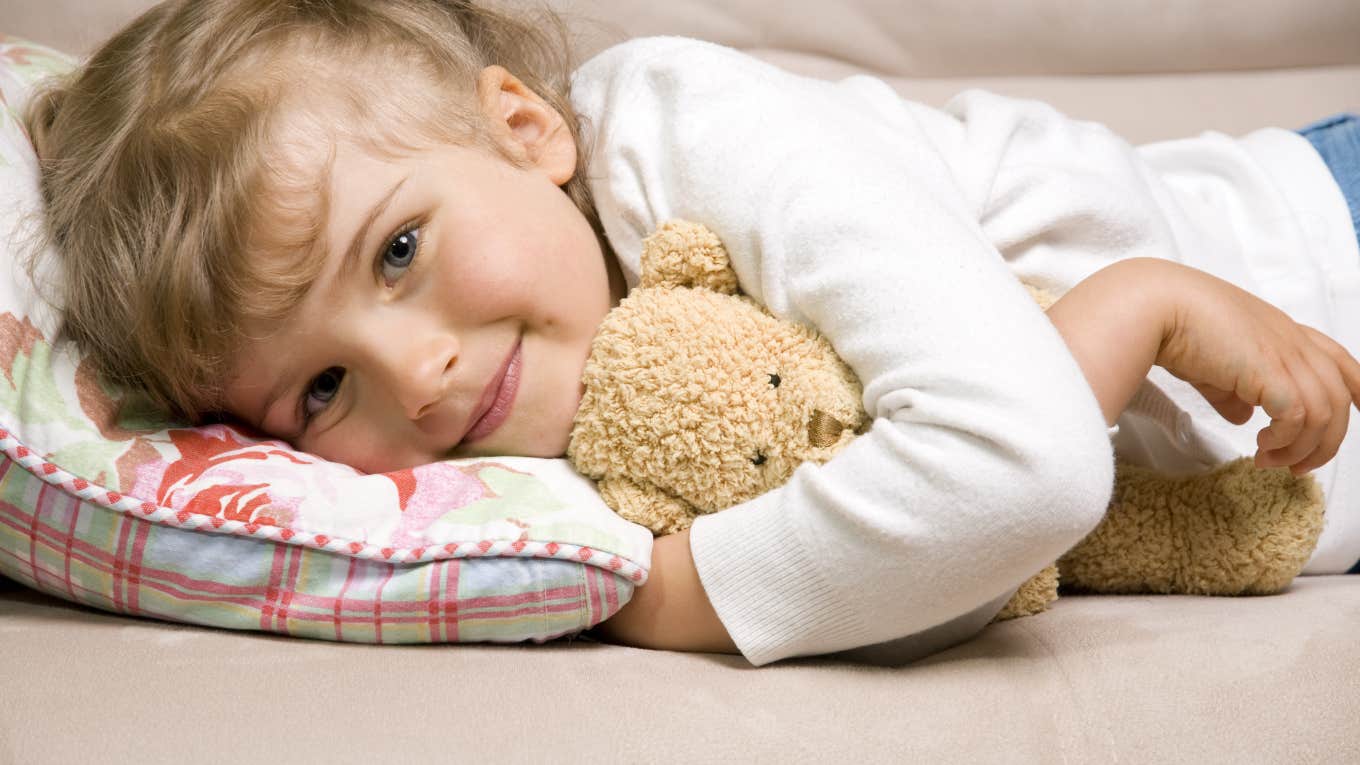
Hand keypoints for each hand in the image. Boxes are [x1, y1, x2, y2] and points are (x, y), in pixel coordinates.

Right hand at [1152, 260, 1359, 474]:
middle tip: (1296, 468)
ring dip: (1300, 448)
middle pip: (1339, 397)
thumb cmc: (1174, 323)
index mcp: (1283, 332)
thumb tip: (1242, 417)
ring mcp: (1285, 354)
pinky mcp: (1270, 371)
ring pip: (1325, 414)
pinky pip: (1299, 417)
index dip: (1358, 389)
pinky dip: (1286, 440)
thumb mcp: (1212, 362)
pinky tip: (1261, 448)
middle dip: (1326, 442)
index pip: (1339, 360)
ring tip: (1269, 461)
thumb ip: (1232, 391)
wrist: (1157, 306)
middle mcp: (1293, 341)